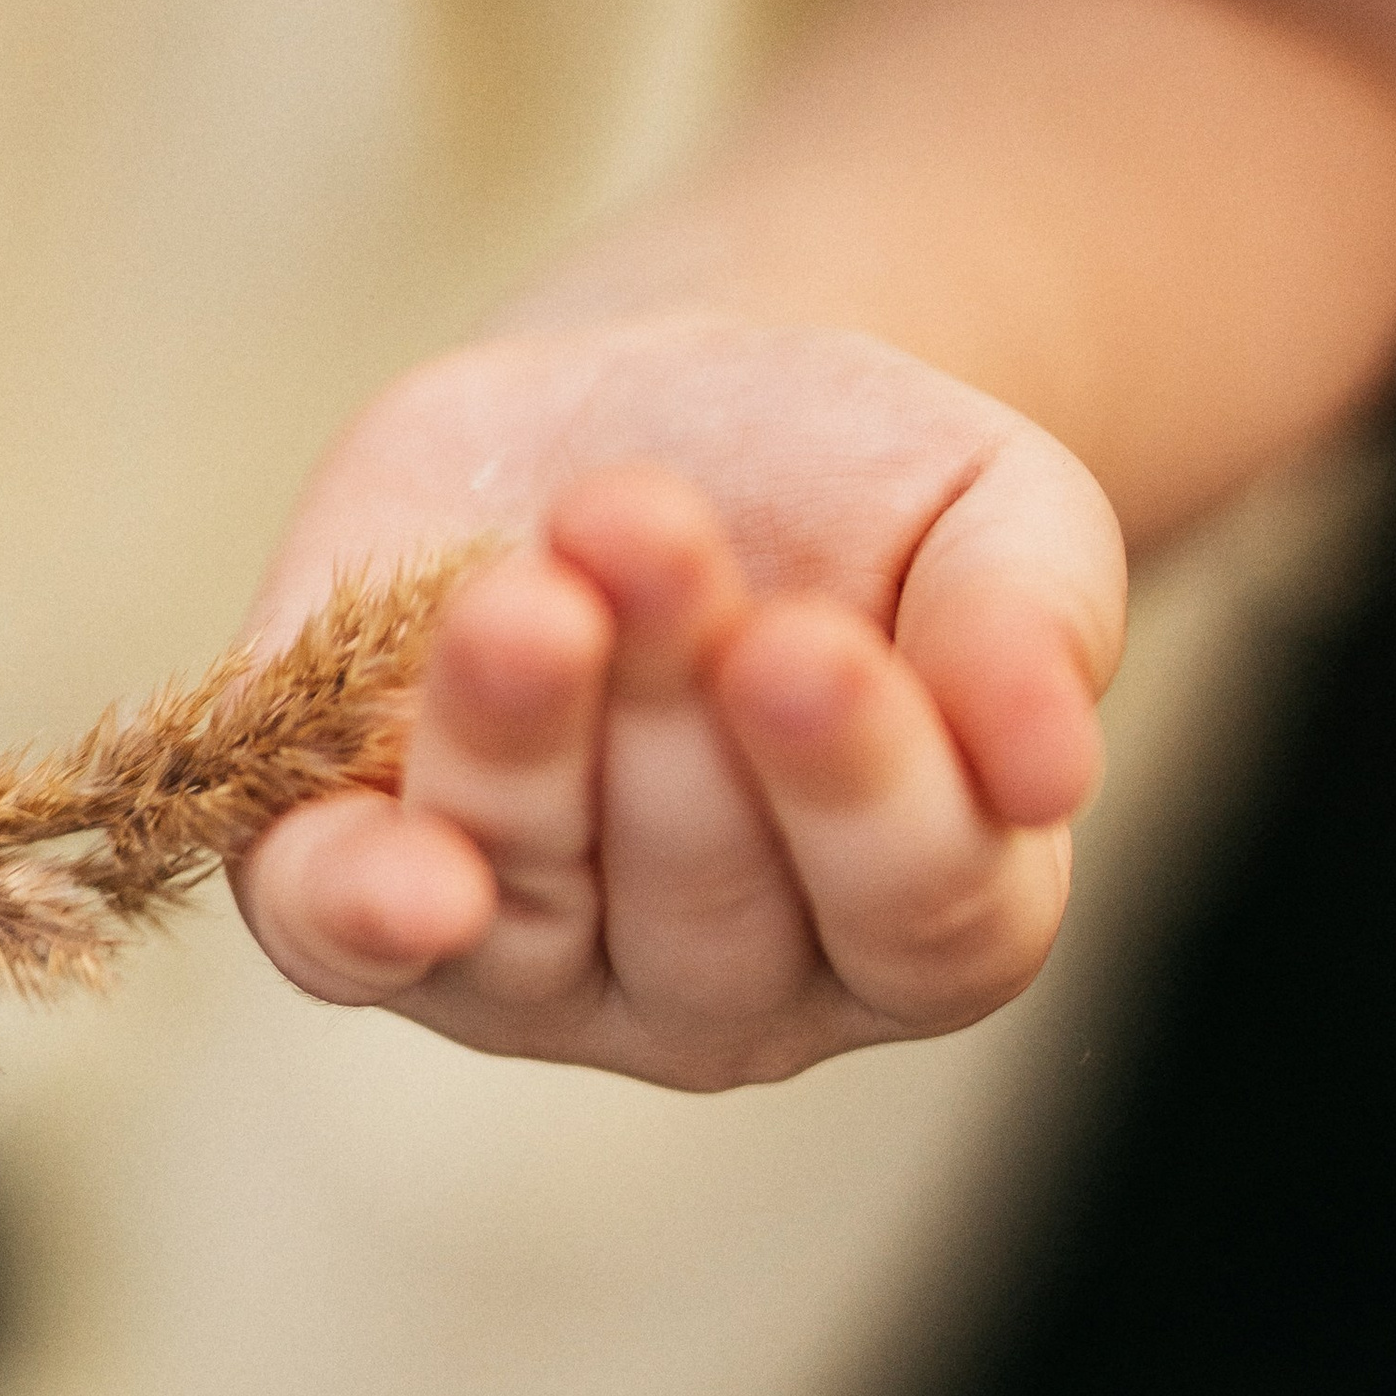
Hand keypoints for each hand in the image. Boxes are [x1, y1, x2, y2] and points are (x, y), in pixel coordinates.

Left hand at [234, 312, 1124, 1087]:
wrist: (649, 411)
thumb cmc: (854, 489)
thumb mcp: (991, 506)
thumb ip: (1034, 622)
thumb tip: (1054, 769)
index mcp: (923, 915)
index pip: (921, 913)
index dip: (860, 785)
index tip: (803, 644)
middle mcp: (731, 985)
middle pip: (712, 907)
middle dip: (668, 707)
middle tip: (644, 525)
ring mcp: (538, 964)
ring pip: (528, 906)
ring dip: (519, 750)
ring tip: (525, 594)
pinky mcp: (358, 894)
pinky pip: (341, 937)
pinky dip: (357, 909)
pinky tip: (392, 877)